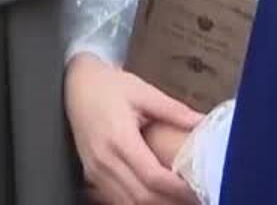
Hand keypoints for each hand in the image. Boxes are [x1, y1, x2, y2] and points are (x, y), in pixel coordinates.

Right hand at [65, 54, 200, 204]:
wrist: (74, 84)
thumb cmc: (108, 86)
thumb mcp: (143, 91)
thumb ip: (174, 110)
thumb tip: (202, 122)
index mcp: (119, 138)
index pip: (152, 176)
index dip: (178, 188)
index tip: (199, 188)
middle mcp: (104, 159)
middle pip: (142, 196)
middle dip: (171, 201)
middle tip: (195, 197)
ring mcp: (95, 170)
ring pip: (128, 203)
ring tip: (178, 198)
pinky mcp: (91, 175)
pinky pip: (117, 200)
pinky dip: (138, 203)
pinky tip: (156, 196)